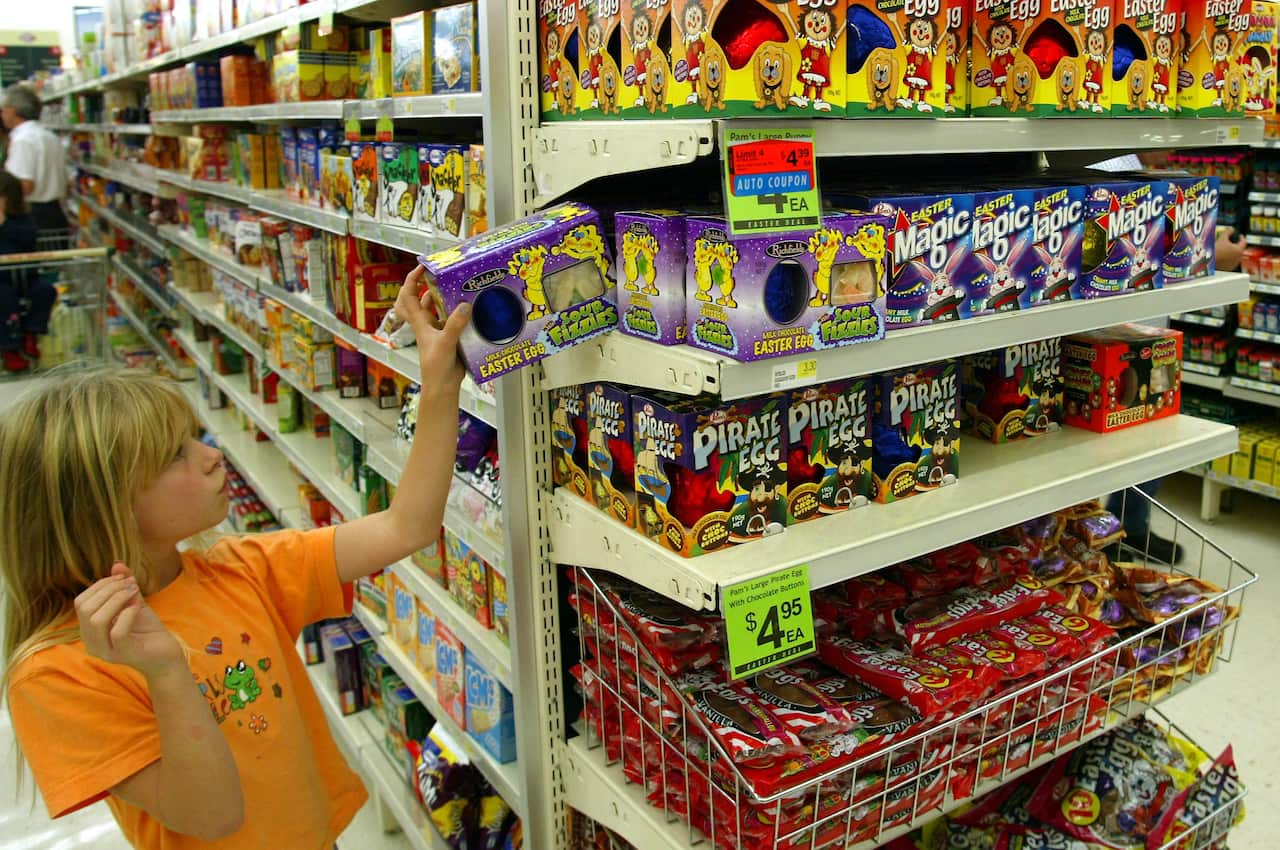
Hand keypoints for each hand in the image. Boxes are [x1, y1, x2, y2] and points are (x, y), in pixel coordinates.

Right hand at [75, 562, 184, 678]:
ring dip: (116, 600)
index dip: (100, 586)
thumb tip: (117, 564)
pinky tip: (138, 606)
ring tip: (134, 592)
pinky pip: (117, 632)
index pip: (81, 602)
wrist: (166, 652)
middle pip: (85, 609)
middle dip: (108, 590)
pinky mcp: (122, 655)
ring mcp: (105, 651)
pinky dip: (128, 614)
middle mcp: (91, 642)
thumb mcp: (134, 602)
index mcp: (89, 629)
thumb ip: (124, 585)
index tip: (122, 578)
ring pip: (96, 621)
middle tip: (130, 584)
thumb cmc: (147, 629)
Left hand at [395, 265, 469, 397]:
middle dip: (424, 286)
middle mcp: (426, 324)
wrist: (442, 386)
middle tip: (437, 276)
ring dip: (444, 299)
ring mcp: (437, 330)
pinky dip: (459, 313)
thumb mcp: (445, 343)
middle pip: (418, 300)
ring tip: (456, 287)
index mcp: (419, 322)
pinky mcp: (449, 337)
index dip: (412, 279)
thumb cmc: (436, 367)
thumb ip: (454, 324)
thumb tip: (465, 305)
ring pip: (437, 309)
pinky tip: (470, 309)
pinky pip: (452, 320)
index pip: (408, 296)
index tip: (422, 267)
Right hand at [1214, 227, 1245, 272]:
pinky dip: (1229, 259)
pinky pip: (1231, 262)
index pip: (1244, 242)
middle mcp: (1239, 257)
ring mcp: (1234, 263)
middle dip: (1236, 245)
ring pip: (1236, 256)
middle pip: (1240, 249)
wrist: (1209, 262)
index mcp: (1239, 250)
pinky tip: (1223, 256)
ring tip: (1226, 249)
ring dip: (1233, 252)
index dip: (1242, 237)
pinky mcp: (1228, 268)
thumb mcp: (1222, 238)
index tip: (1240, 236)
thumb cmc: (1216, 251)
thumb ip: (1228, 232)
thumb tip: (1231, 229)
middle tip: (1232, 242)